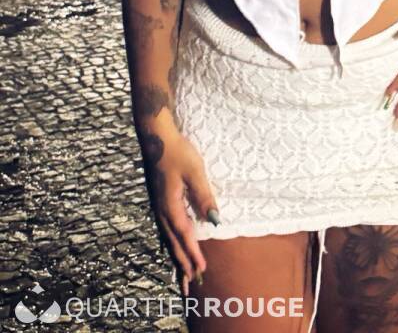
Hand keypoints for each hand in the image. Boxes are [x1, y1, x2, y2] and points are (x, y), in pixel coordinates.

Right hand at [138, 129, 219, 296]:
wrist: (156, 137)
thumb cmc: (177, 151)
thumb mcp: (195, 171)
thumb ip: (204, 197)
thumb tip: (215, 221)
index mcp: (169, 206)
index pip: (184, 235)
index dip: (193, 254)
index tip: (201, 270)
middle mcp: (161, 210)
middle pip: (173, 243)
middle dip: (183, 264)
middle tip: (191, 286)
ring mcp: (158, 206)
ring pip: (168, 239)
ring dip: (177, 257)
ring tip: (183, 275)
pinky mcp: (159, 201)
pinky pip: (165, 230)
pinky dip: (171, 244)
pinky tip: (173, 248)